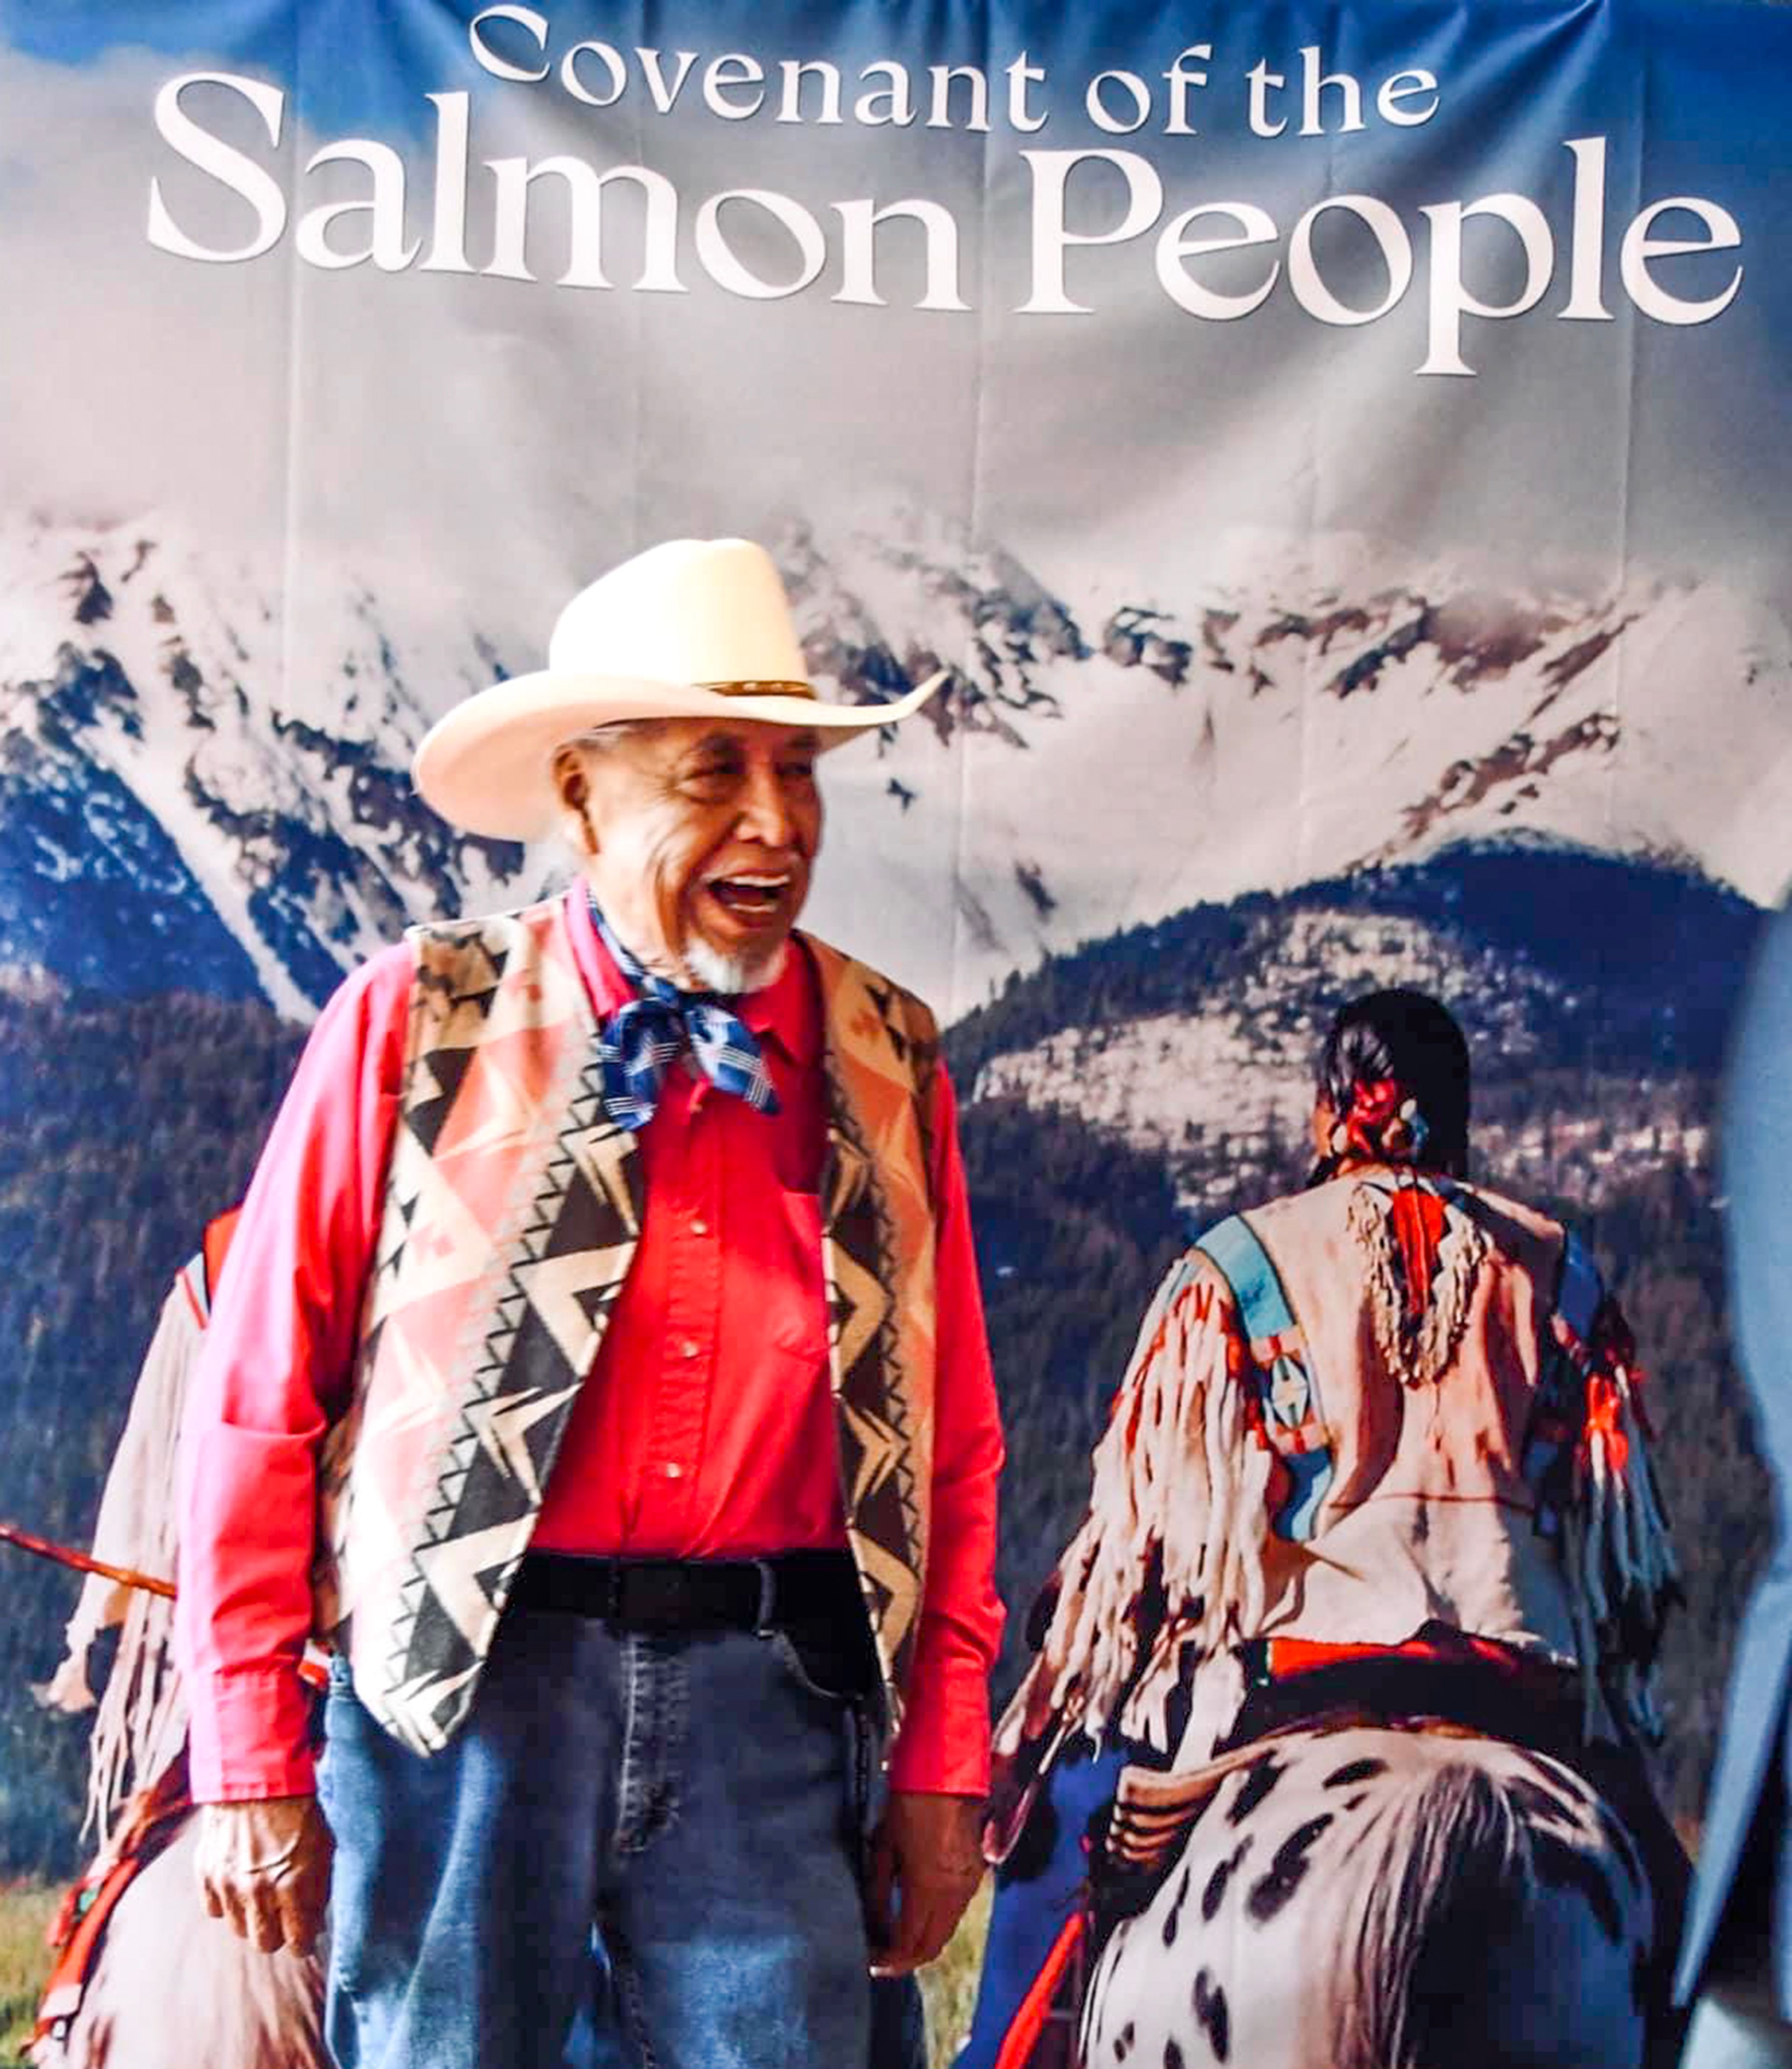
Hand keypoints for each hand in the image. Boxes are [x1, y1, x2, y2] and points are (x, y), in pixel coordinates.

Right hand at [194, 1796, 331, 1954]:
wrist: (257, 1778)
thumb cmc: (298, 1809)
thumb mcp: (324, 1847)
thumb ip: (318, 1889)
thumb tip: (314, 1922)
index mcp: (293, 1885)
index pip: (298, 1941)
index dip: (303, 1941)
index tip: (304, 1935)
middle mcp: (258, 1892)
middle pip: (264, 1943)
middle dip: (276, 1932)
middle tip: (282, 1914)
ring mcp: (229, 1885)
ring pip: (238, 1929)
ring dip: (251, 1917)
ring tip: (260, 1893)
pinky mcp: (206, 1875)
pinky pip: (214, 1910)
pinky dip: (226, 1902)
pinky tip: (238, 1883)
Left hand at [865, 1789, 985, 1975]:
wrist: (946, 1773)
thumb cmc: (908, 1805)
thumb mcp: (884, 1848)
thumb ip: (878, 1892)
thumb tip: (873, 1926)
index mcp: (928, 1888)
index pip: (910, 1945)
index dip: (889, 1959)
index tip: (870, 1960)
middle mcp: (954, 1895)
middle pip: (932, 1946)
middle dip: (905, 1959)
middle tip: (881, 1955)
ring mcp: (969, 1885)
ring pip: (945, 1931)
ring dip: (921, 1942)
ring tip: (895, 1936)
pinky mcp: (976, 1874)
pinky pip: (955, 1912)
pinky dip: (936, 1922)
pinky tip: (917, 1913)